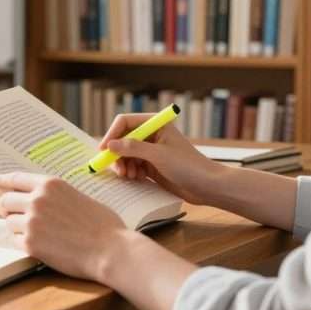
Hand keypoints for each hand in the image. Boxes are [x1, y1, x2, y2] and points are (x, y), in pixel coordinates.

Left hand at [0, 172, 131, 281]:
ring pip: (9, 223)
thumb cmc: (103, 224)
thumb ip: (55, 195)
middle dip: (6, 208)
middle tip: (11, 214)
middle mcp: (37, 200)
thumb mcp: (78, 196)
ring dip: (18, 228)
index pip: (16, 178)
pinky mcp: (31, 243)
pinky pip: (16, 241)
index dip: (2, 180)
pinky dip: (25, 243)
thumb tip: (40, 199)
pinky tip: (42, 246)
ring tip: (39, 234)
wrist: (110, 249)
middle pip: (5, 201)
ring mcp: (32, 222)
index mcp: (50, 184)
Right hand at [99, 113, 223, 205]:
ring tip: (130, 176)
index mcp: (156, 124)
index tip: (103, 150)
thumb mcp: (158, 155)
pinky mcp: (152, 165)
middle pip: (123, 139)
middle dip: (118, 154)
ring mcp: (151, 150)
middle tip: (118, 169)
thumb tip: (110, 144)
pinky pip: (133, 165)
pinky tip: (138, 178)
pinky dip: (131, 172)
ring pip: (126, 154)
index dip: (112, 134)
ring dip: (124, 165)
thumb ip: (133, 148)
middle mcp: (152, 134)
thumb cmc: (188, 166)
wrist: (207, 186)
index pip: (125, 122)